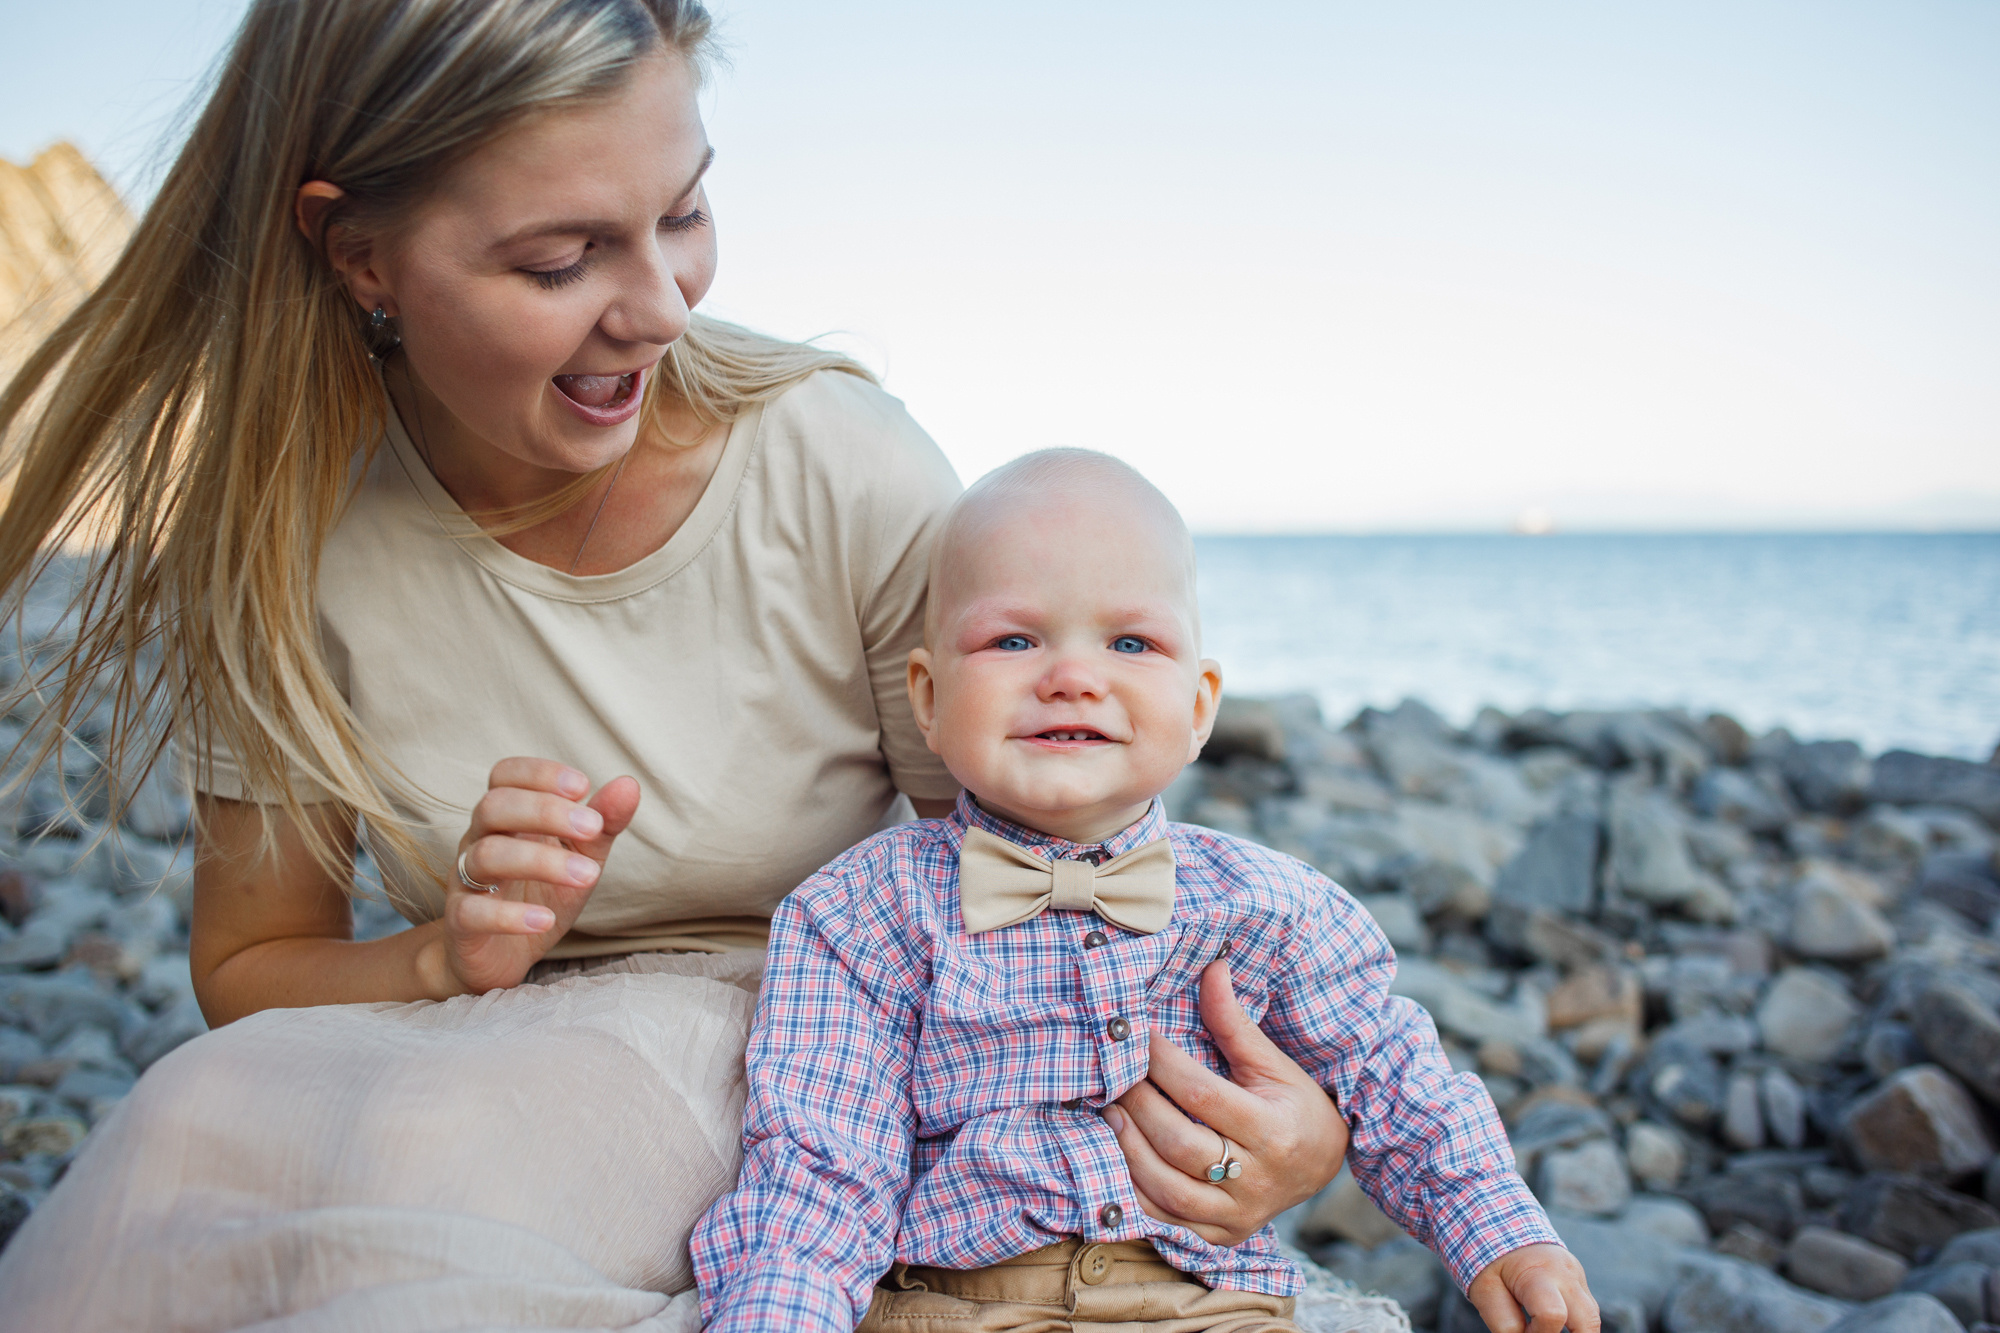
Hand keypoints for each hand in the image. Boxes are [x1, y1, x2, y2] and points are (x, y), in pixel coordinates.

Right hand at [443, 758, 639, 994]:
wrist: (503, 956)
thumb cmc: (542, 895)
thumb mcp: (581, 857)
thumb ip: (603, 823)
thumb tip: (629, 784)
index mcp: (506, 818)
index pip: (505, 775)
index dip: (539, 773)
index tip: (583, 786)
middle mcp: (479, 841)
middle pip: (493, 807)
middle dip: (544, 811)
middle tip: (592, 827)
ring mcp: (465, 881)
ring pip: (486, 856)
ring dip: (541, 861)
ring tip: (587, 876)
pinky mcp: (460, 924)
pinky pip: (472, 912)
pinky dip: (510, 916)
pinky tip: (546, 919)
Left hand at [1100, 959, 1347, 1244]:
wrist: (1322, 1166)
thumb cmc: (1295, 1105)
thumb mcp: (1273, 1062)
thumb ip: (1235, 1022)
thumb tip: (1211, 967)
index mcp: (1274, 1131)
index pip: (1203, 1095)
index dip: (1162, 1064)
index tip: (1136, 1035)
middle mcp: (1258, 1179)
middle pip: (1180, 1143)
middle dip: (1138, 1105)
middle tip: (1111, 1075)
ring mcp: (1238, 1215)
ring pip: (1168, 1189)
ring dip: (1128, 1149)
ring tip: (1109, 1113)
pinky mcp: (1221, 1236)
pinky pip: (1166, 1220)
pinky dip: (1134, 1191)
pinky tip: (1116, 1157)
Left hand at [1468, 1244, 1598, 1332]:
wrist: (1506, 1227)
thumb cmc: (1493, 1263)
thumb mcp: (1486, 1290)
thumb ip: (1505, 1323)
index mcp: (1540, 1272)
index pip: (1552, 1314)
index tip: (1522, 1330)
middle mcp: (1567, 1274)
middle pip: (1589, 1321)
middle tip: (1542, 1331)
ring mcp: (1579, 1278)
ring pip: (1593, 1319)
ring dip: (1576, 1332)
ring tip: (1544, 1328)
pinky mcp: (1582, 1283)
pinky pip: (1586, 1311)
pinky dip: (1574, 1324)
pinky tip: (1551, 1324)